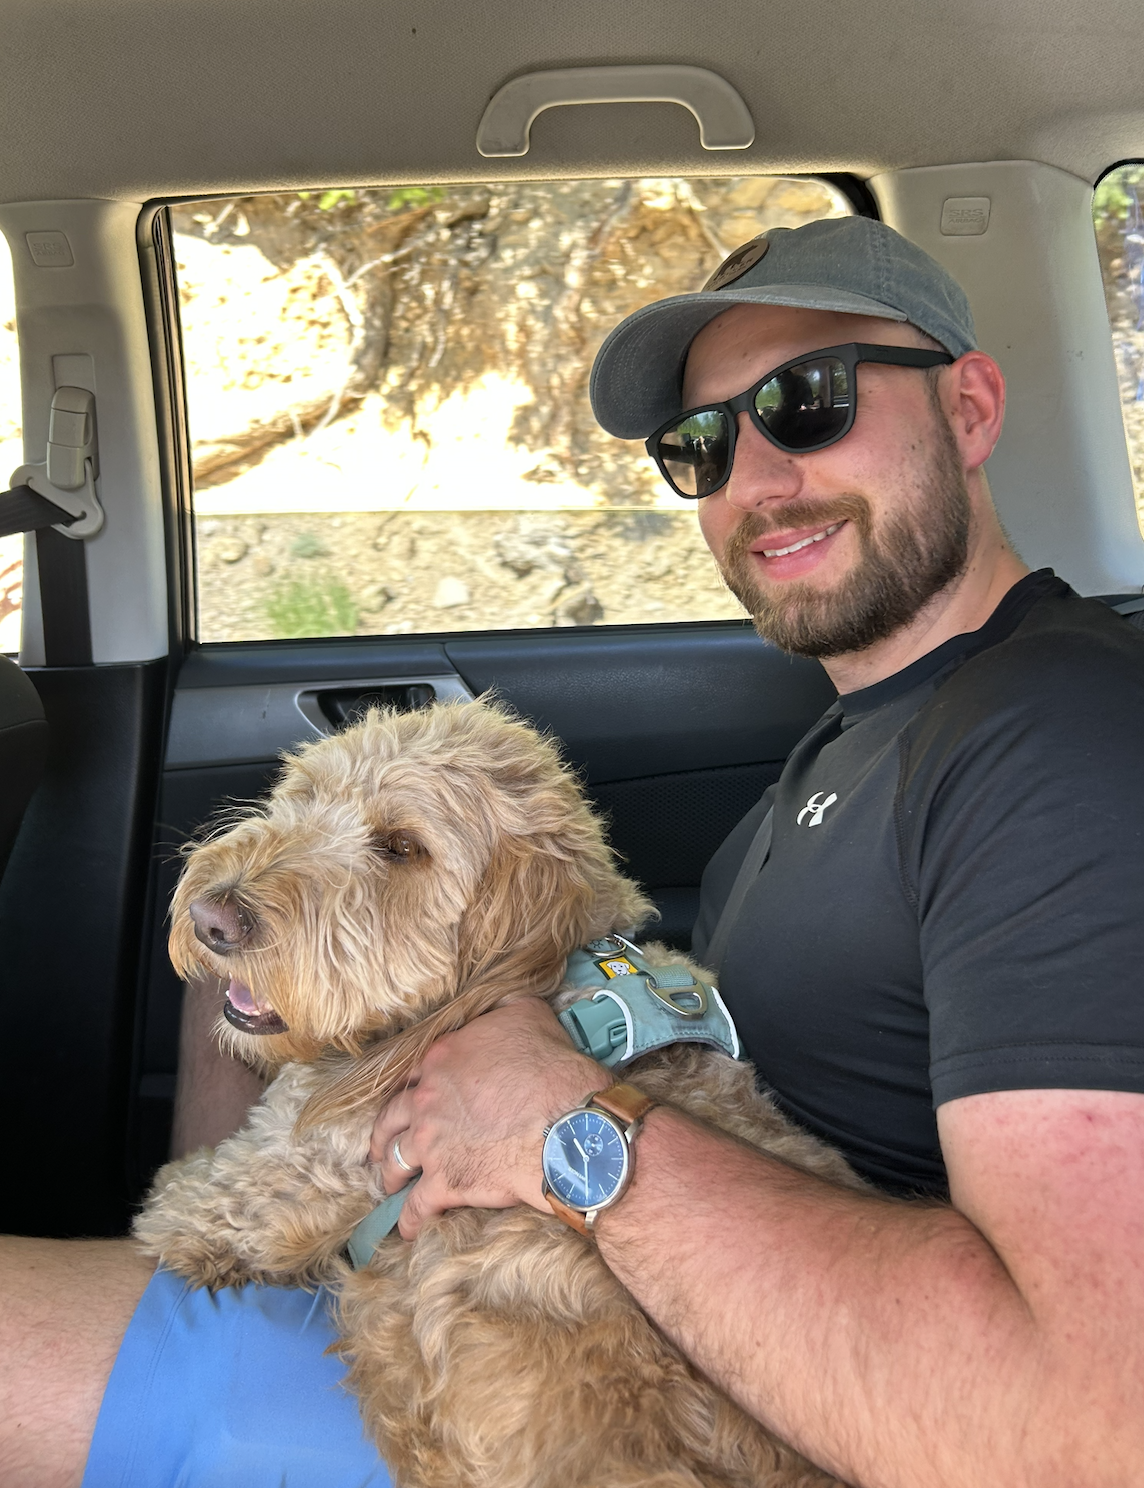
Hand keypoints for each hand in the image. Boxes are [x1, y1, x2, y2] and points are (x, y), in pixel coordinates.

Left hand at [370, 998, 604, 1239]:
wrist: (564, 1121)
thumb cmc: (550, 1067)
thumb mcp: (527, 1014)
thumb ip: (503, 1008)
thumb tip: (501, 1004)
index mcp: (440, 1058)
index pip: (412, 1075)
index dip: (410, 1090)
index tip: (409, 1101)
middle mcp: (426, 1100)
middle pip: (391, 1119)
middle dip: (383, 1134)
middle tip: (379, 1146)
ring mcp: (431, 1143)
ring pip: (395, 1162)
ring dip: (388, 1174)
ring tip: (386, 1184)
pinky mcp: (445, 1182)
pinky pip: (417, 1207)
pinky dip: (410, 1220)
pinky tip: (408, 1229)